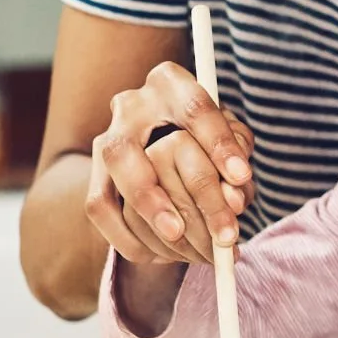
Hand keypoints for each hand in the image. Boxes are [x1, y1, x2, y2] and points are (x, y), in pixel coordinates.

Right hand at [86, 61, 255, 267]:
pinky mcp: (95, 174)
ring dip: (148, 216)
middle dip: (161, 191)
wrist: (164, 141)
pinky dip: (130, 237)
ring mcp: (106, 139)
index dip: (218, 143)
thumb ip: (236, 156)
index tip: (242, 176)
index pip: (194, 108)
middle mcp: (131, 107)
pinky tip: (163, 254)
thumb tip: (235, 194)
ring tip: (185, 247)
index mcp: (170, 84)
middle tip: (190, 229)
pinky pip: (100, 208)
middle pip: (131, 147)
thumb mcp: (230, 138)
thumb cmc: (209, 139)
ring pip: (114, 175)